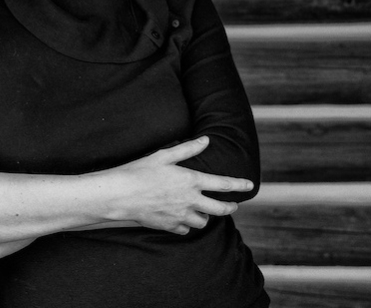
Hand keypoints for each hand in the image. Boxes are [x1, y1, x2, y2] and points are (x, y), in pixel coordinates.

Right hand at [107, 136, 252, 234]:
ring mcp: (180, 215)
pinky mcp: (169, 226)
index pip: (223, 184)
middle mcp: (190, 200)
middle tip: (232, 205)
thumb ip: (188, 149)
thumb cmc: (140, 171)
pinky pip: (185, 229)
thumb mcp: (164, 155)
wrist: (120, 195)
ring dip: (206, 216)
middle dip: (229, 207)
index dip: (239, 185)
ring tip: (202, 210)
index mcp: (191, 180)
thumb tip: (206, 140)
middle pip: (220, 209)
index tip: (250, 185)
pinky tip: (182, 218)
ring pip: (203, 222)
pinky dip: (187, 224)